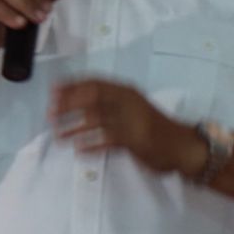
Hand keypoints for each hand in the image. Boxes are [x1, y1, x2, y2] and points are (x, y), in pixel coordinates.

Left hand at [52, 79, 204, 174]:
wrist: (183, 145)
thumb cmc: (155, 128)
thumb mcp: (133, 109)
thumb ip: (111, 105)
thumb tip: (76, 107)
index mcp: (127, 91)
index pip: (95, 83)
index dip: (72, 86)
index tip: (52, 91)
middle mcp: (129, 101)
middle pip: (92, 97)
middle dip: (68, 104)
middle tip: (50, 114)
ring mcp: (133, 120)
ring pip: (96, 119)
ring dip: (73, 127)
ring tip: (59, 136)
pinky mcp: (137, 140)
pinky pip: (108, 140)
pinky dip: (91, 145)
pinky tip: (79, 150)